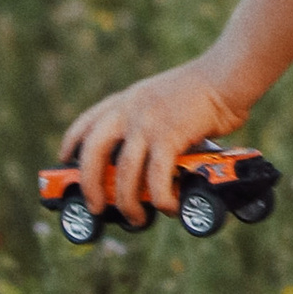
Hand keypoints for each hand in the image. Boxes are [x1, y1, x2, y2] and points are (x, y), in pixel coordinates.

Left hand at [59, 56, 248, 226]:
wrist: (227, 75)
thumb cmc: (205, 87)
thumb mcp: (163, 96)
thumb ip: (150, 117)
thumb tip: (154, 150)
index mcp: (128, 100)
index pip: (87, 121)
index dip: (71, 142)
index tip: (65, 158)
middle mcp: (131, 110)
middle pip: (93, 152)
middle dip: (89, 184)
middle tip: (95, 206)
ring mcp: (148, 123)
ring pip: (123, 172)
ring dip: (126, 202)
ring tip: (136, 218)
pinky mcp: (169, 136)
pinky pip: (156, 178)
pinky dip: (160, 199)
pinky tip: (169, 207)